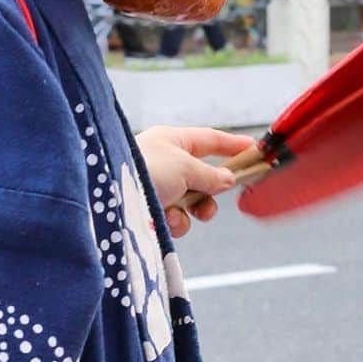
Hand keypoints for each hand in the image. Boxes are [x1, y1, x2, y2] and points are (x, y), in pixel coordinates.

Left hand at [134, 125, 253, 237]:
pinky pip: (175, 217)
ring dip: (192, 210)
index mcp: (172, 141)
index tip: (254, 150)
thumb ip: (211, 174)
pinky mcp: (150, 209)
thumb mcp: (184, 167)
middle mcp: (164, 161)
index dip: (232, 145)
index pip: (209, 140)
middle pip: (202, 176)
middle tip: (216, 199)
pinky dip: (174, 221)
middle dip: (210, 191)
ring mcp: (157, 186)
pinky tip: (164, 221)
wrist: (108, 198)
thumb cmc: (144, 169)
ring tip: (182, 213)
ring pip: (191, 201)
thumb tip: (228, 179)